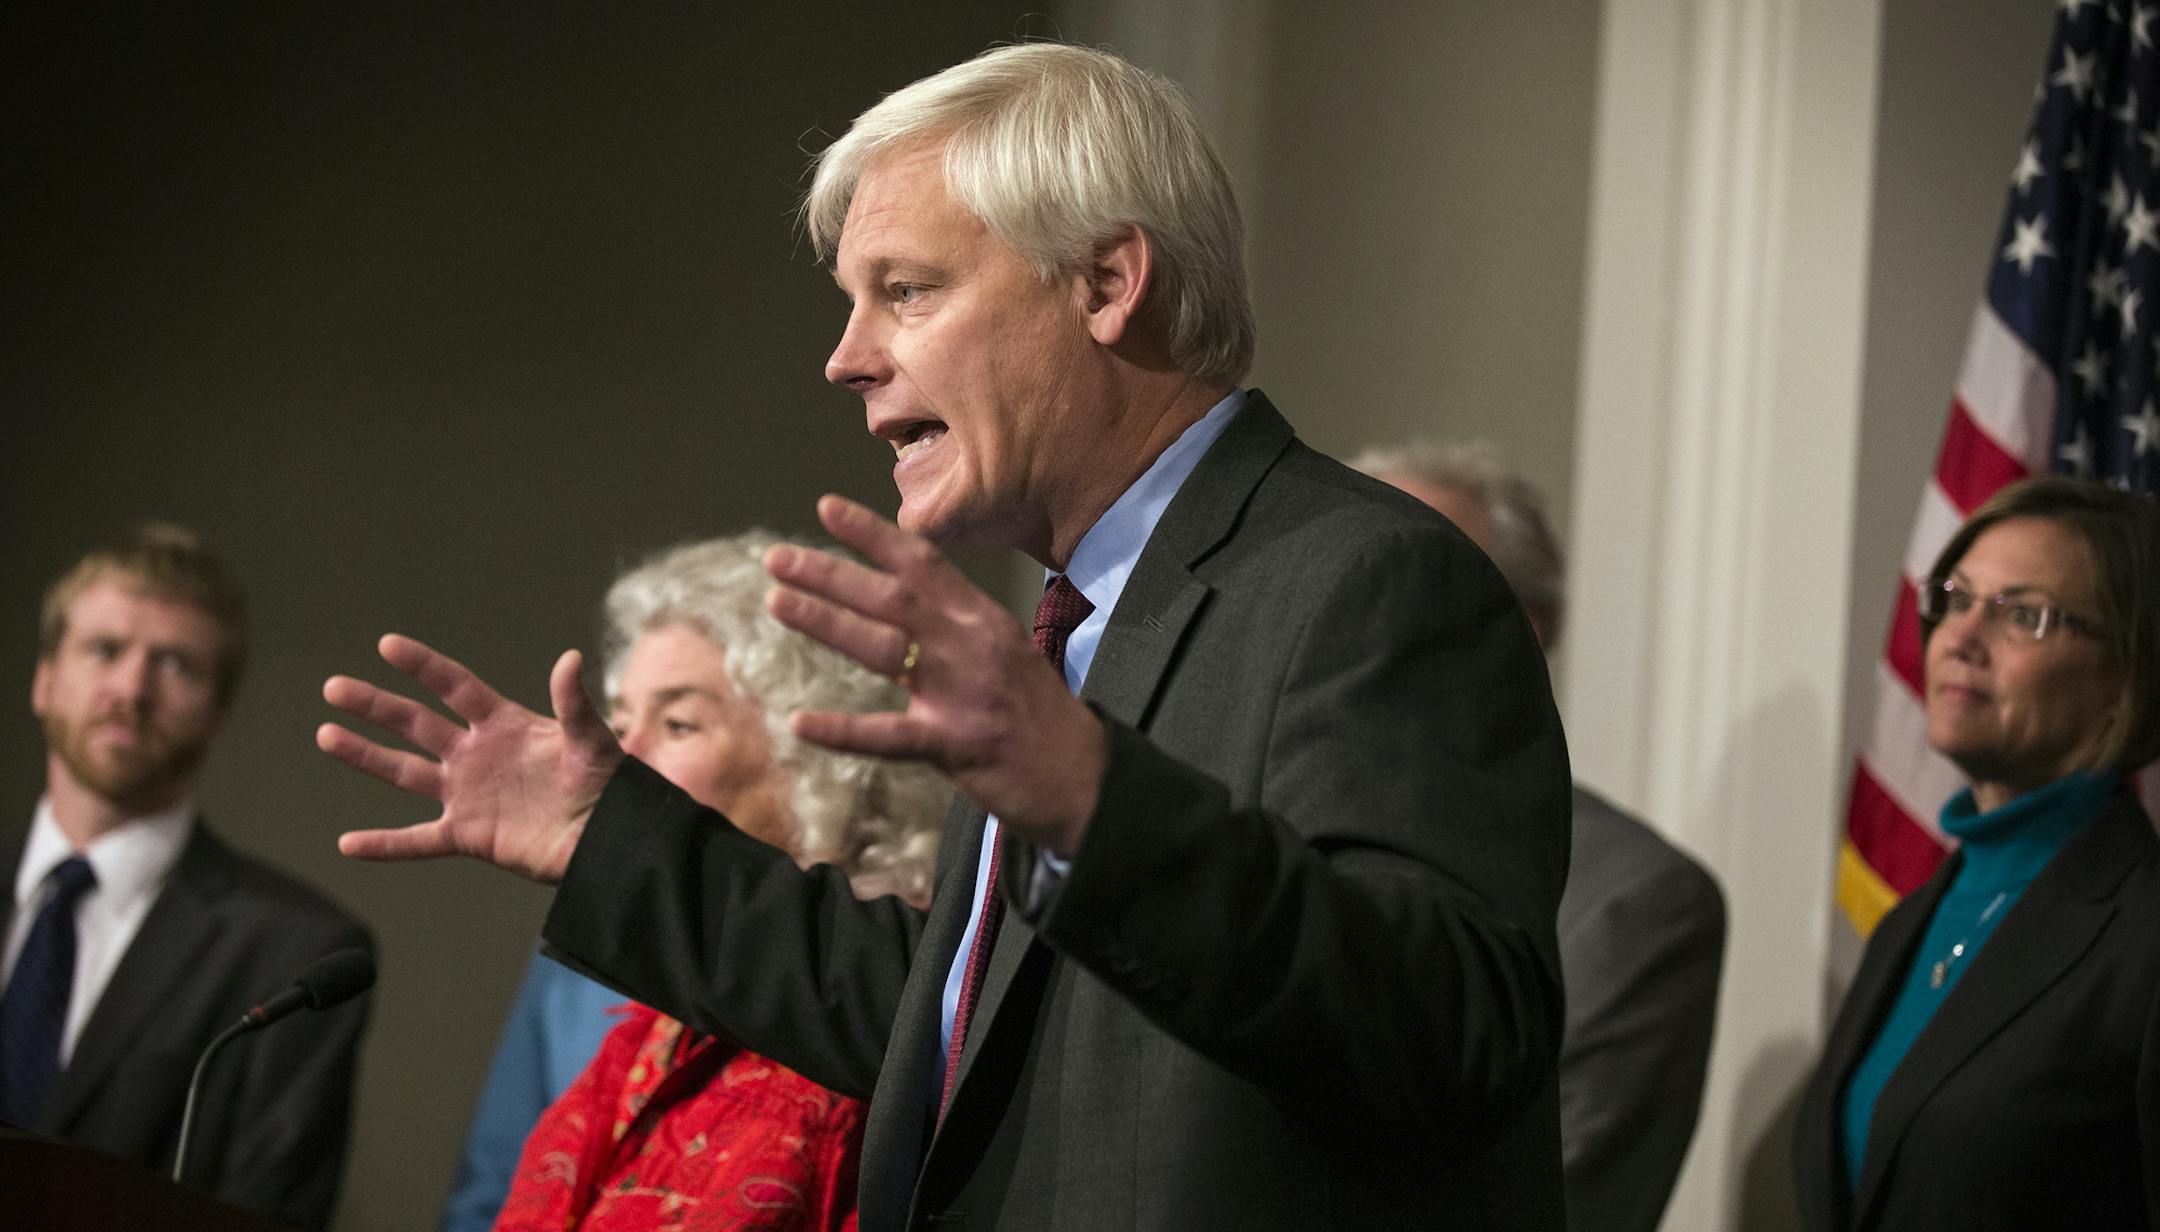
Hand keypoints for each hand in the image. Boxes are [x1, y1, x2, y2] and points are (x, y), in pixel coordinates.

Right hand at [317, 634, 622, 882]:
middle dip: (376, 706)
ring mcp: (468, 795)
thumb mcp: (592, 741)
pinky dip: (384, 845)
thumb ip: (574, 703)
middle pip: (416, 724)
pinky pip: (418, 841)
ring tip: (325, 734)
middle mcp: (477, 755)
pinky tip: (348, 844)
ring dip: (365, 756)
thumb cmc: (609, 785)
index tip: (387, 644)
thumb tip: (571, 657)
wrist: (611, 839)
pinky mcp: (469, 835)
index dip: (423, 666)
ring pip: (405, 773)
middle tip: (334, 687)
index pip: (455, 688)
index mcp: (504, 725)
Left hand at [766, 495, 1105, 857]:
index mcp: (983, 620)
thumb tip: (906, 607)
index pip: (923, 562)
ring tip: (777, 602)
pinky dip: (842, 730)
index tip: (826, 507)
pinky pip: (889, 735)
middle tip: (777, 557)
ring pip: (884, 647)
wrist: (1088, 780)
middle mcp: (972, 646)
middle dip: (830, 573)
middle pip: (892, 596)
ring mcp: (964, 694)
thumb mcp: (1009, 655)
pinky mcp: (957, 745)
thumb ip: (959, 631)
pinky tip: (800, 723)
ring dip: (826, 622)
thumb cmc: (1042, 720)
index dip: (872, 533)